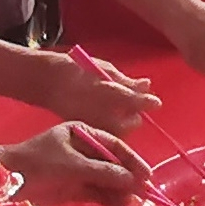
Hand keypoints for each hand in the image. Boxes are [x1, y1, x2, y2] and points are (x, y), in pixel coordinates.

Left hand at [0, 123, 149, 205]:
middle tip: (143, 192)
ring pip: (105, 181)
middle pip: (112, 164)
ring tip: (130, 203)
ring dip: (118, 191)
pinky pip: (96, 193)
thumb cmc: (37, 163)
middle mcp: (83, 150)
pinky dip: (107, 199)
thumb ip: (102, 172)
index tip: (146, 175)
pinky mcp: (72, 189)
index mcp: (81, 133)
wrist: (4, 183)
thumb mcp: (71, 165)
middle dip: (127, 178)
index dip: (131, 159)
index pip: (114, 145)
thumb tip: (132, 181)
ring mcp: (78, 170)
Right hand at [32, 50, 159, 133]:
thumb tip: (146, 85)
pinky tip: (108, 123)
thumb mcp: (105, 69)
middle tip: (132, 108)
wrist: (49, 81)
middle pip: (131, 122)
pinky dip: (111, 132)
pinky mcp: (86, 130)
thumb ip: (126, 81)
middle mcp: (101, 109)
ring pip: (120, 133)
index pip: (135, 100)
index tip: (155, 103)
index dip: (147, 102)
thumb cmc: (78, 70)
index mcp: (107, 90)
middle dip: (134, 116)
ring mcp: (93, 122)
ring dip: (124, 126)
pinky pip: (106, 136)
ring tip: (119, 117)